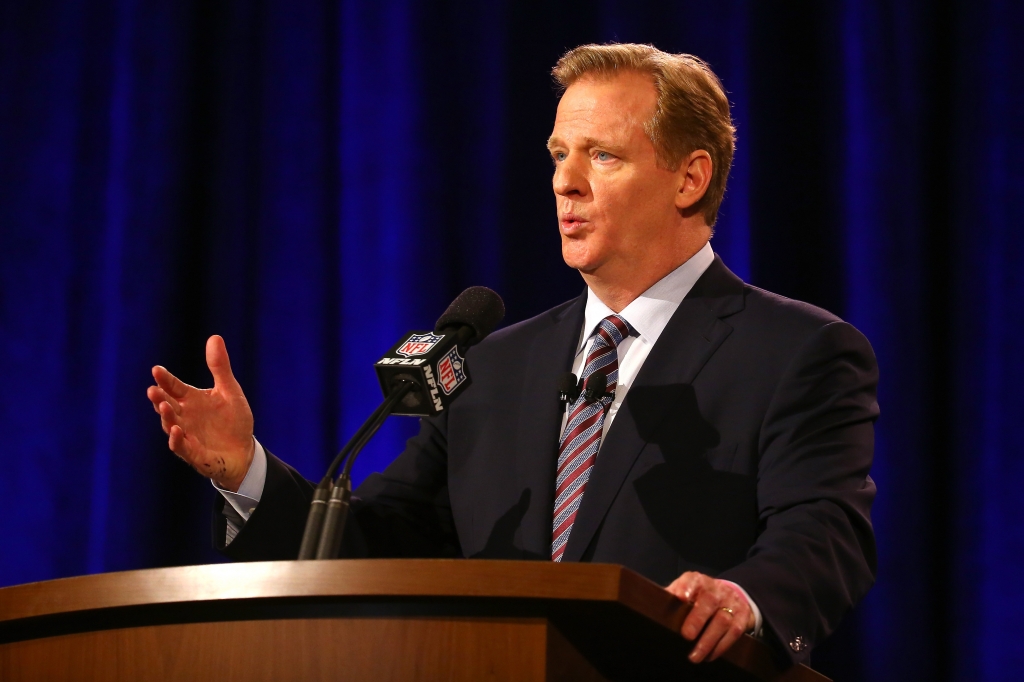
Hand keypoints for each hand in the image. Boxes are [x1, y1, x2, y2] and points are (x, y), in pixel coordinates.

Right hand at [146, 335, 254, 490]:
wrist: (244, 450)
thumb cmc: (234, 420)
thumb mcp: (229, 390)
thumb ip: (220, 367)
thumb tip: (215, 337)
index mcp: (190, 399)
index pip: (174, 387)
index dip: (165, 379)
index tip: (156, 370)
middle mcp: (184, 416)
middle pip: (167, 405)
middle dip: (159, 397)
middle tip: (153, 389)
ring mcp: (187, 435)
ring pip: (170, 425)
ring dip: (166, 416)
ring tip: (164, 406)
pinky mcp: (194, 453)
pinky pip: (182, 447)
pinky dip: (178, 440)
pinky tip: (177, 431)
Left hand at [666, 571, 754, 663]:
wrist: (730, 596)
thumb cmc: (699, 597)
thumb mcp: (685, 592)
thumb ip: (671, 596)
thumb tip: (652, 607)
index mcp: (698, 581)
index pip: (692, 580)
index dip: (686, 587)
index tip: (680, 598)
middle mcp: (716, 589)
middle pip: (709, 601)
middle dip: (698, 618)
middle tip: (686, 636)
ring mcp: (731, 602)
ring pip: (723, 620)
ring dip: (708, 641)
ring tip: (695, 656)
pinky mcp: (742, 617)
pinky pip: (734, 632)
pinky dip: (721, 646)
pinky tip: (710, 656)